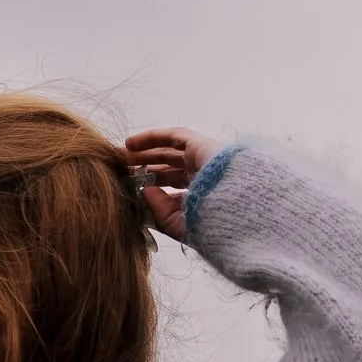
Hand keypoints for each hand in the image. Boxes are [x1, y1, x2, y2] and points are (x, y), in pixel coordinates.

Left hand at [122, 126, 224, 243]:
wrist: (240, 213)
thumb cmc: (214, 225)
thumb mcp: (180, 225)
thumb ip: (159, 211)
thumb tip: (144, 191)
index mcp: (201, 198)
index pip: (171, 190)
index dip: (149, 187)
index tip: (128, 188)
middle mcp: (204, 177)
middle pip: (168, 169)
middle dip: (144, 168)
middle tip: (121, 170)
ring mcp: (205, 161)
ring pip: (169, 152)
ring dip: (145, 152)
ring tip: (122, 155)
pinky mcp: (204, 146)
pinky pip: (176, 136)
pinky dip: (153, 137)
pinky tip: (131, 143)